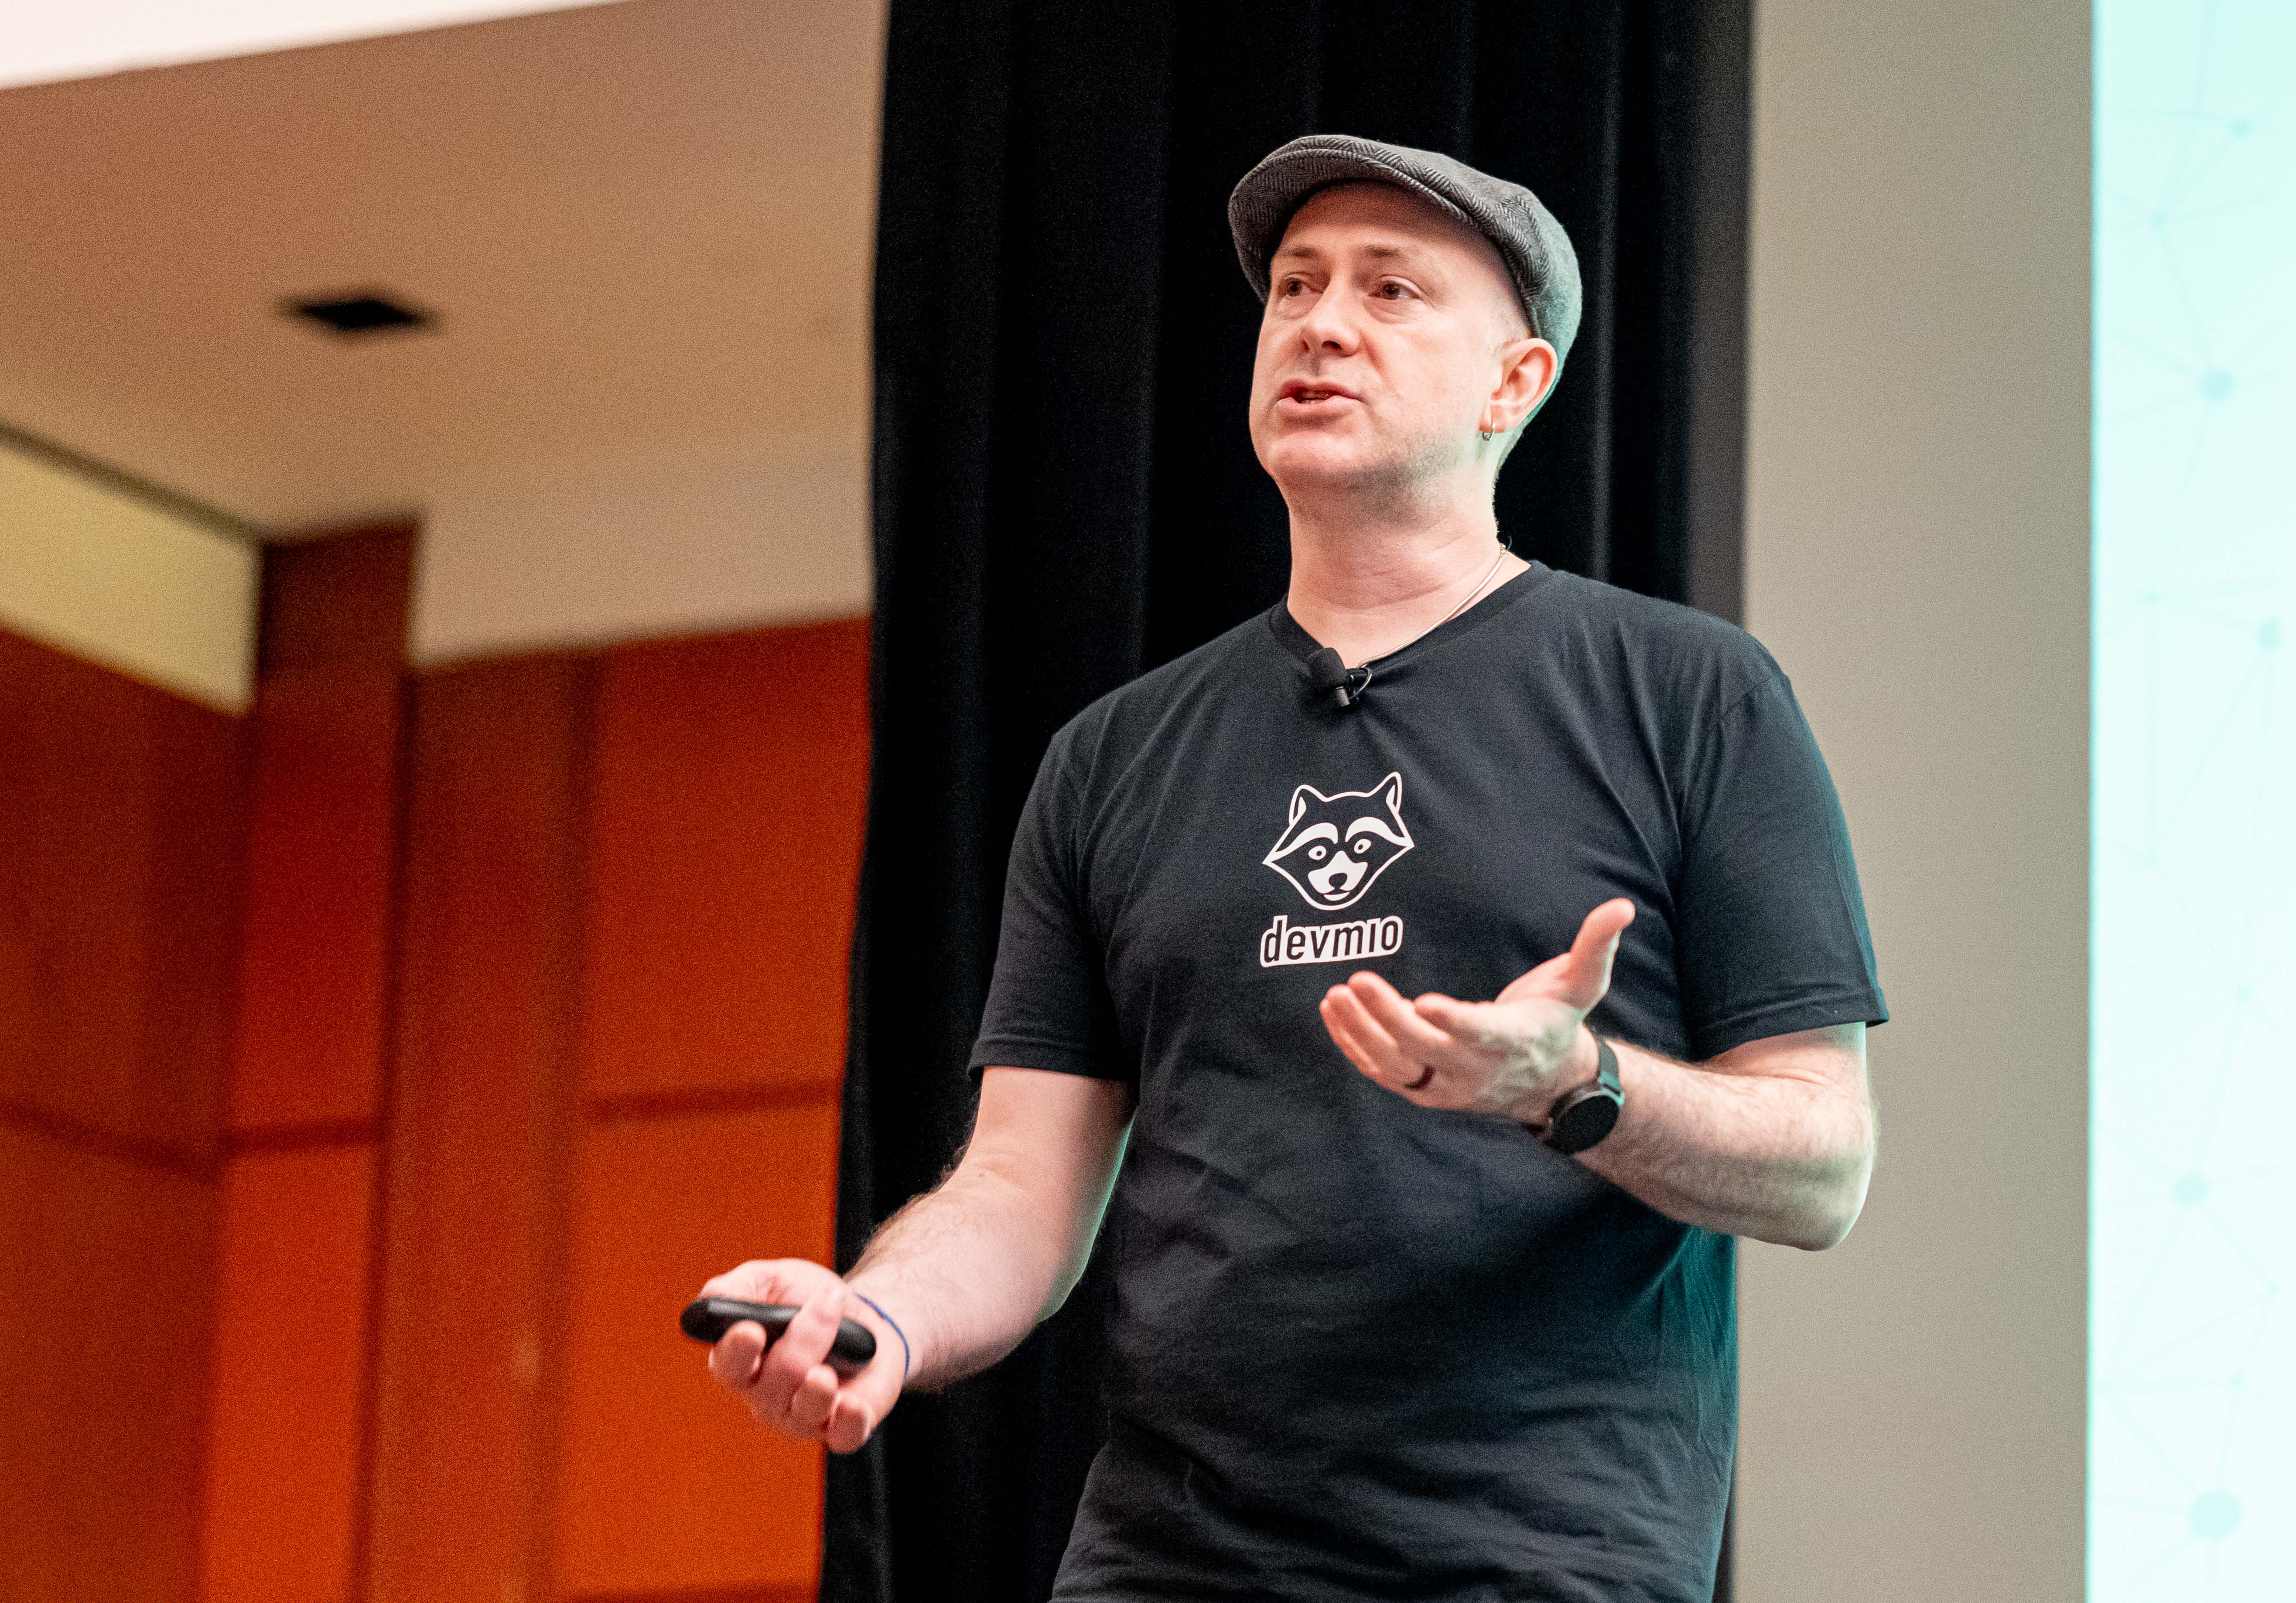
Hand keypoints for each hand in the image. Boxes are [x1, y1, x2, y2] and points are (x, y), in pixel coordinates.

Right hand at [700, 1258, 904, 1454]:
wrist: (866, 1312)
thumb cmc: (808, 1298)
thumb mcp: (771, 1280)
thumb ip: (736, 1288)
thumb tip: (710, 1301)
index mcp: (741, 1363)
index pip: (728, 1368)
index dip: (737, 1351)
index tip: (752, 1330)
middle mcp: (767, 1398)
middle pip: (774, 1383)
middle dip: (805, 1336)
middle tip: (830, 1300)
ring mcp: (804, 1418)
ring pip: (805, 1410)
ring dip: (821, 1381)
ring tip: (832, 1363)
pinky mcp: (844, 1428)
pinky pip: (843, 1437)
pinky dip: (848, 1422)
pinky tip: (851, 1403)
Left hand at [1318, 898, 1634, 1123]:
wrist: (1546, 1084)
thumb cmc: (1557, 1022)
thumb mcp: (1583, 987)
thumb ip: (1596, 947)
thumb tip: (1623, 907)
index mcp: (1513, 1041)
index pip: (1481, 1035)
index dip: (1455, 1022)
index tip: (1425, 1002)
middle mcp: (1477, 1070)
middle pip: (1425, 1049)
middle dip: (1389, 1018)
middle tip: (1356, 981)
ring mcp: (1447, 1086)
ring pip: (1397, 1067)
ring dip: (1362, 1033)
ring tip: (1336, 996)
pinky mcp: (1424, 1091)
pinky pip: (1384, 1073)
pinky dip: (1355, 1047)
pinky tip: (1333, 1013)